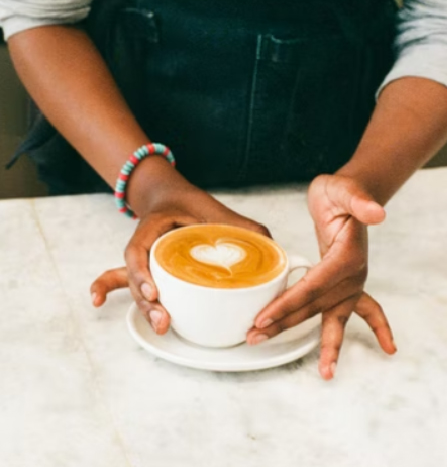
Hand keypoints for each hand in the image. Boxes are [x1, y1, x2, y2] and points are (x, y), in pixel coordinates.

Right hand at [90, 163, 270, 333]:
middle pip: (135, 276)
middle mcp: (145, 244)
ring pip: (133, 285)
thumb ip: (246, 228)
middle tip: (163, 320)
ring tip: (159, 325)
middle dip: (147, 302)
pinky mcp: (146, 270)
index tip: (154, 293)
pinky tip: (97, 303)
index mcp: (156, 226)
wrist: (172, 195)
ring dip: (142, 307)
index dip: (143, 274)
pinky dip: (105, 288)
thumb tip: (273, 249)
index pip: (140, 250)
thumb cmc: (193, 204)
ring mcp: (143, 259)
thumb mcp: (219, 211)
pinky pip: (120, 279)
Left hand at [247, 174, 396, 379]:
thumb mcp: (344, 190)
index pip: (312, 288)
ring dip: (310, 336)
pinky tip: (386, 346)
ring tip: (294, 357)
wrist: (350, 194)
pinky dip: (374, 329)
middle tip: (254, 336)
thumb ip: (358, 200)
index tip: (263, 318)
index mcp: (347, 258)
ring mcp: (352, 282)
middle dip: (283, 324)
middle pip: (314, 307)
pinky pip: (362, 312)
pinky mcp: (345, 282)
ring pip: (330, 317)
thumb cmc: (342, 192)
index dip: (287, 305)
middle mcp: (353, 276)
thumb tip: (376, 213)